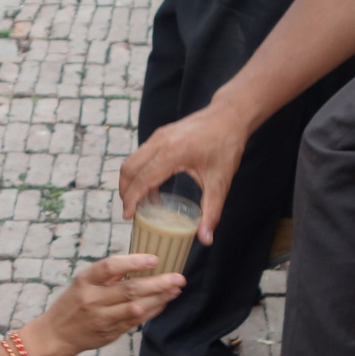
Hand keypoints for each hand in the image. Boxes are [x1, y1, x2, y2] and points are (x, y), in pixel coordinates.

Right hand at [27, 253, 183, 355]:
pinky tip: (163, 303)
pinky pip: (136, 322)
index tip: (154, 258)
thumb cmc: (72, 304)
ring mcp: (102, 319)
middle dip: (158, 283)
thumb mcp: (82, 283)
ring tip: (176, 289)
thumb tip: (138, 263)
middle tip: (178, 277)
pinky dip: (152, 311)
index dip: (133, 262)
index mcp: (85, 281)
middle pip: (130, 289)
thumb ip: (107, 275)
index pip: (109, 267)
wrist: (56, 335)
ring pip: (137, 307)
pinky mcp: (110, 333)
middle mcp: (92, 300)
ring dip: (160, 298)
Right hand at [119, 97, 249, 243]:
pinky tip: (152, 186)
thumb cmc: (226, 146)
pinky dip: (138, 172)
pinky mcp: (160, 134)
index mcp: (172, 154)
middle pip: (128, 169)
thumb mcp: (220, 182)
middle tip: (131, 212)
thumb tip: (206, 239)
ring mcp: (158, 136)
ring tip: (141, 202)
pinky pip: (141, 155)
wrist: (229, 116)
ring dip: (131, 182)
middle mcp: (159, 142)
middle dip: (125, 192)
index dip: (131, 200)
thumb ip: (212, 212)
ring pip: (132, 160)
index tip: (128, 217)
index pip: (142, 179)